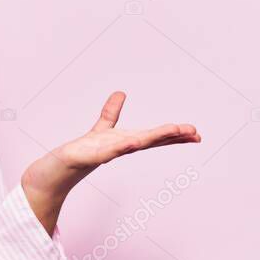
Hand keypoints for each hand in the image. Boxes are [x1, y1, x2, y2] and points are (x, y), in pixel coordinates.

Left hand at [22, 91, 200, 230]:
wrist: (62, 165)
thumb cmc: (85, 150)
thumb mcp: (102, 128)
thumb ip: (111, 113)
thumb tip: (121, 93)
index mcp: (127, 141)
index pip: (155, 137)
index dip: (174, 134)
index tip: (195, 132)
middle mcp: (122, 147)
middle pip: (152, 140)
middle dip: (174, 136)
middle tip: (196, 133)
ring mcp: (110, 152)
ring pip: (136, 143)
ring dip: (156, 137)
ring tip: (175, 130)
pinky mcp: (94, 155)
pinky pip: (111, 150)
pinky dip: (123, 146)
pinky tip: (134, 142)